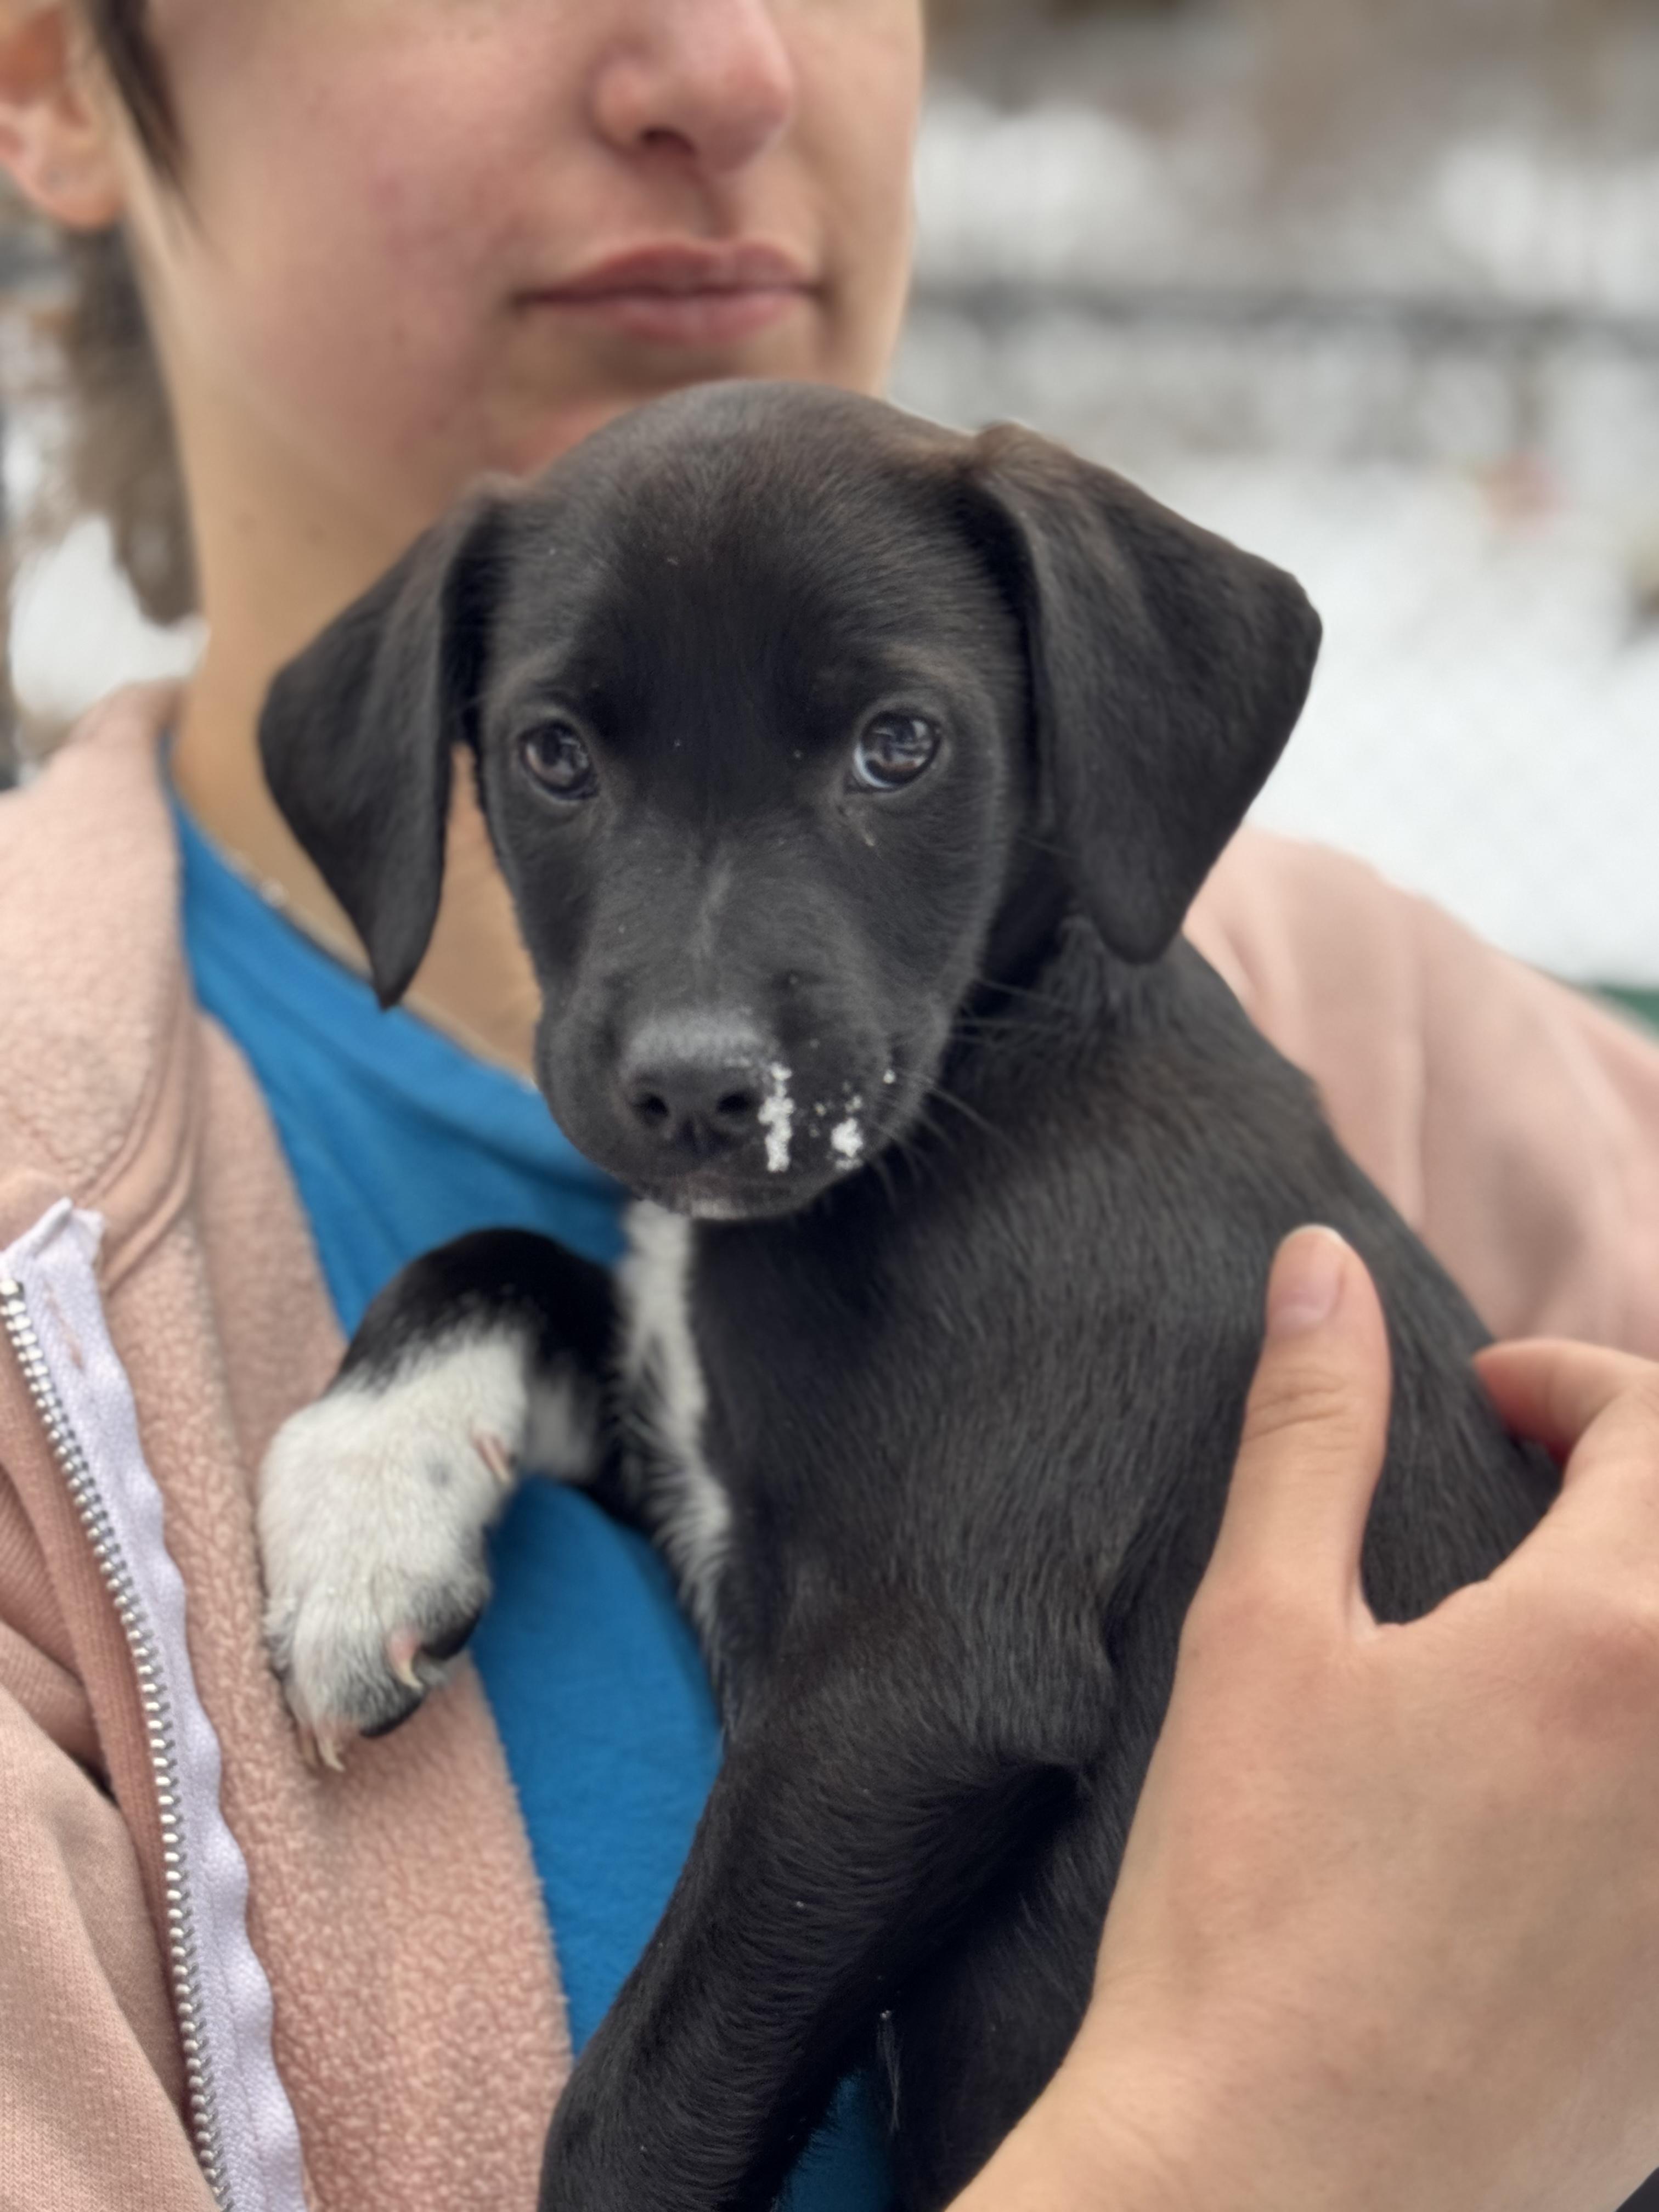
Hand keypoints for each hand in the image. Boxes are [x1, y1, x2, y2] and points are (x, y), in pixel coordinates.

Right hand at [955, 1227, 1658, 2211]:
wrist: (1283, 2186)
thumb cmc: (1253, 1905)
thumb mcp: (1260, 1633)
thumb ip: (1309, 1431)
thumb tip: (1318, 1269)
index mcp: (1607, 1644)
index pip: (1657, 1431)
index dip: (1573, 1380)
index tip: (1488, 1399)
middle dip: (1637, 1480)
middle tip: (1536, 1487)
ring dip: (1650, 1607)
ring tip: (1552, 1619)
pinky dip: (1649, 1746)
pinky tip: (1564, 1779)